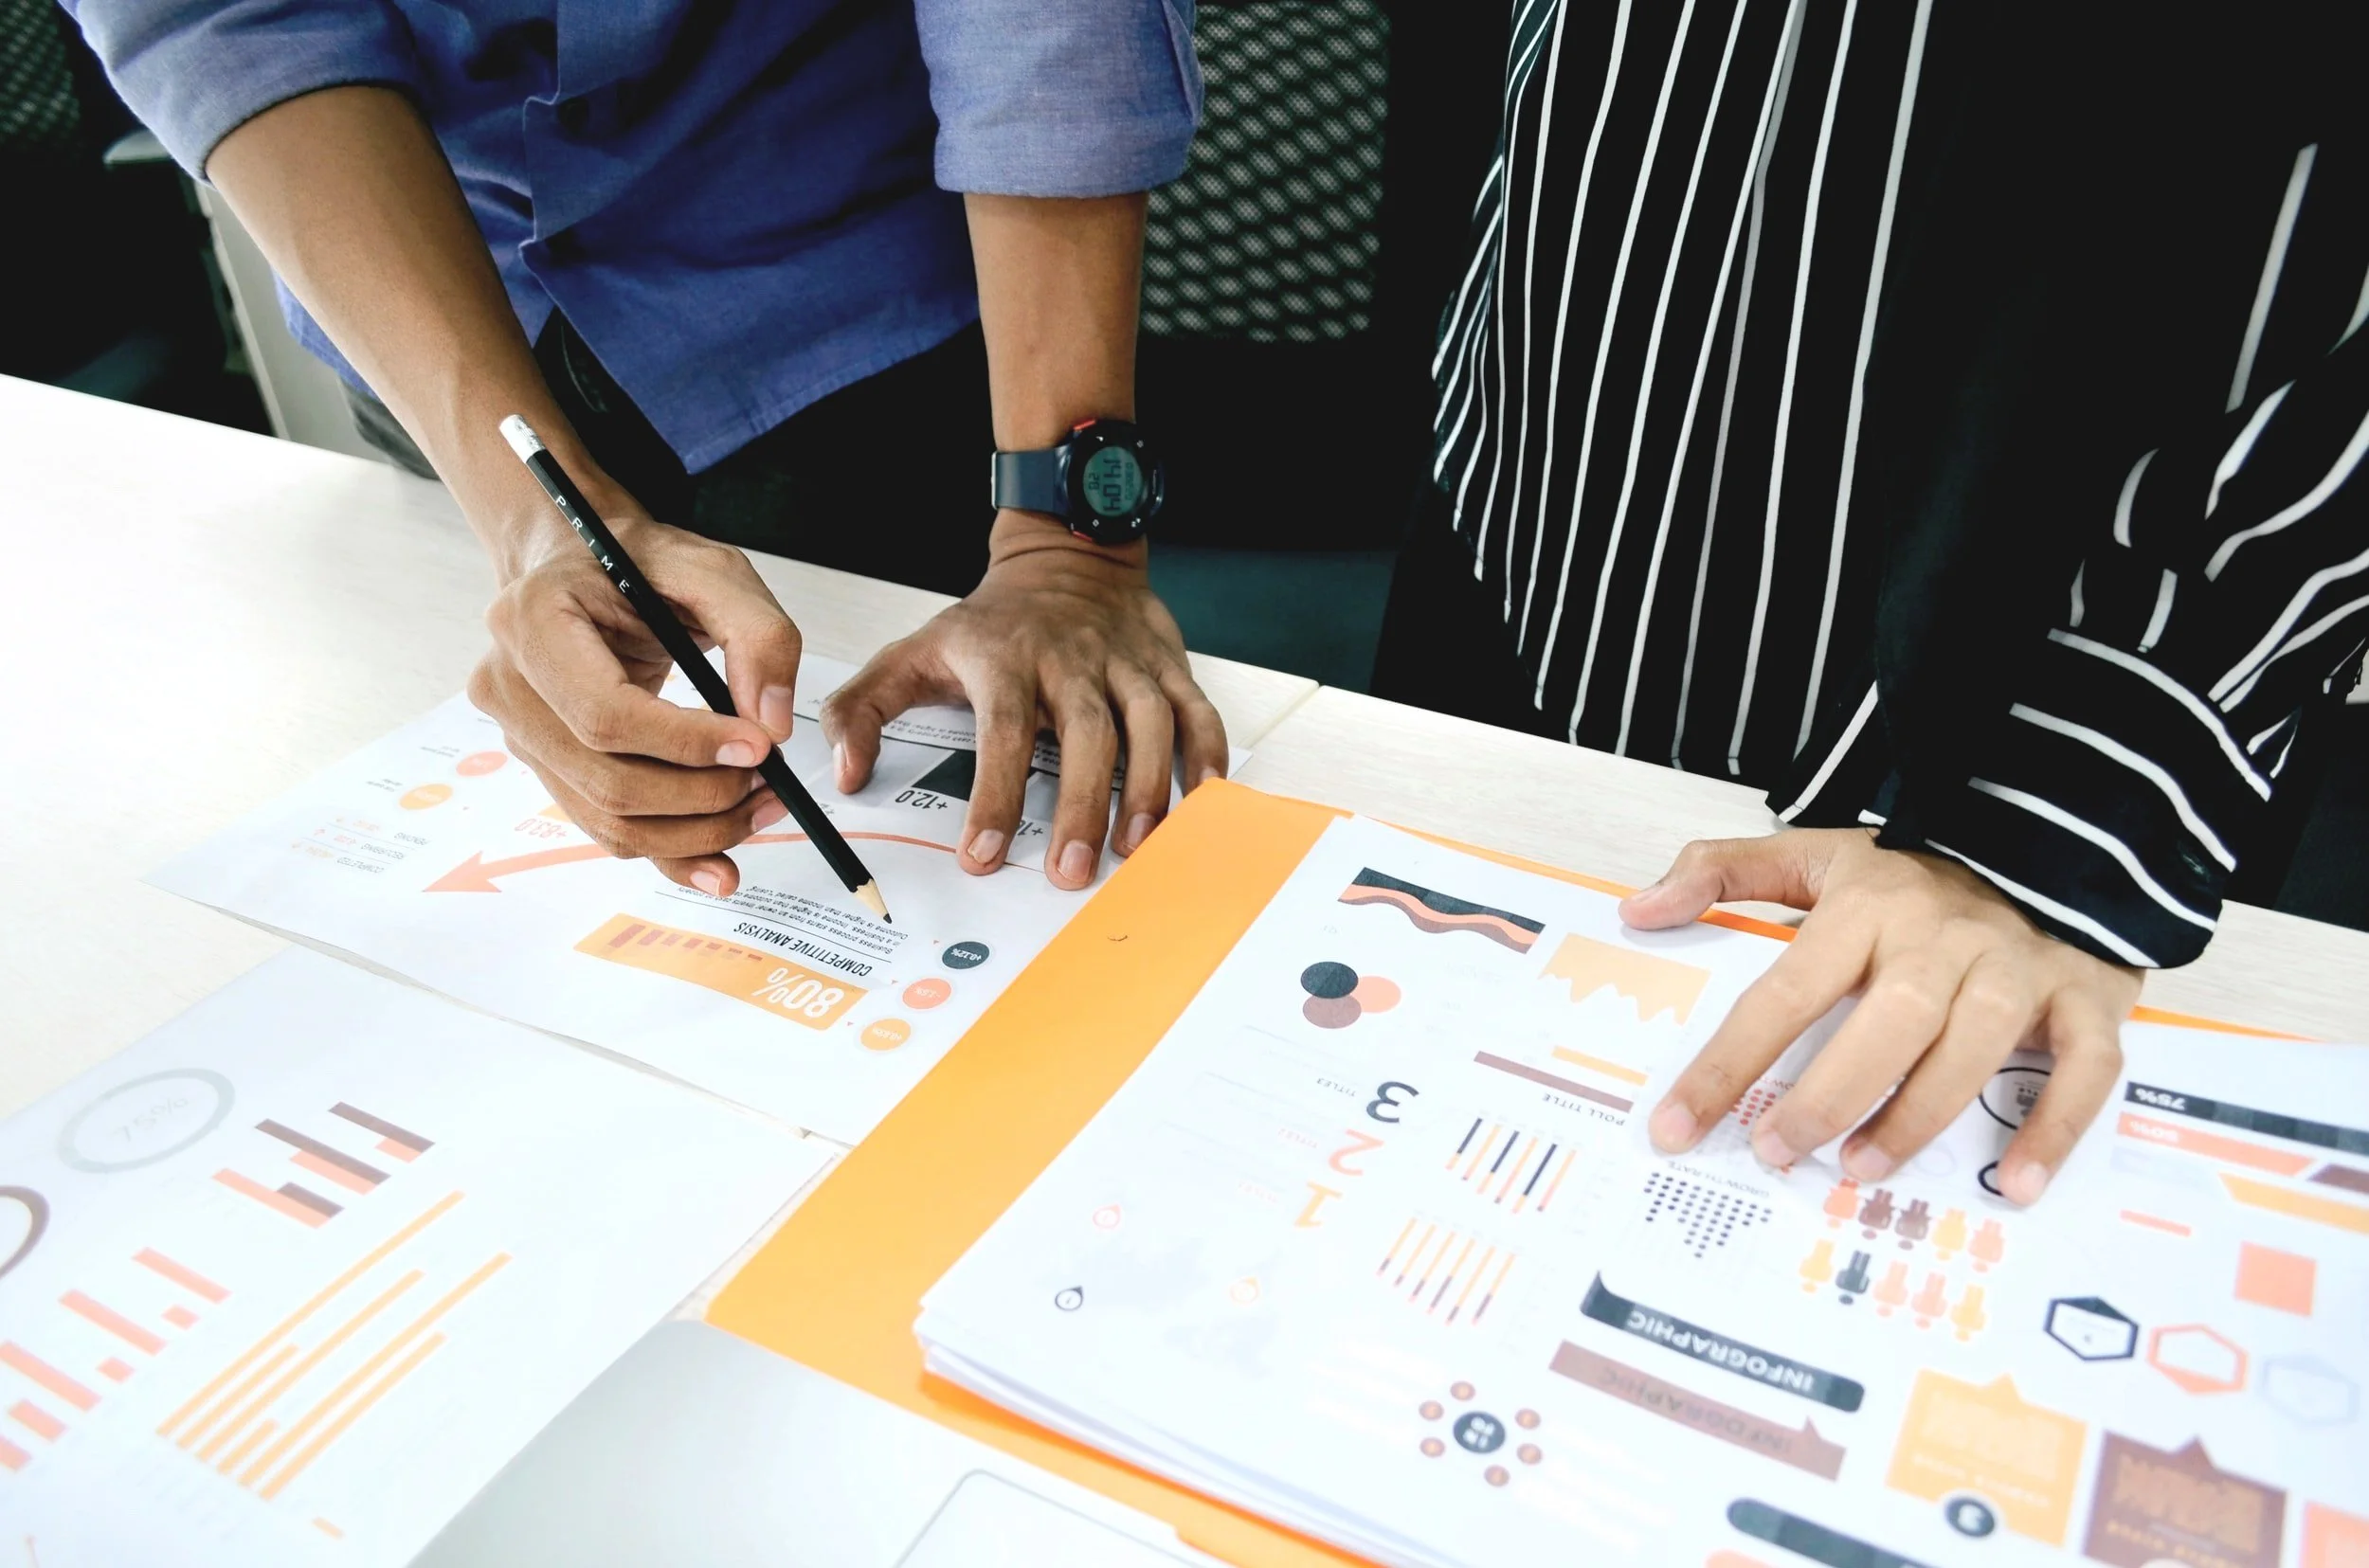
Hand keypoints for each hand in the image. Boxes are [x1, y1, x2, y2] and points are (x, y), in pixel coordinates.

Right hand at [467, 500, 804, 896]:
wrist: (586, 567)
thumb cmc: (643, 563)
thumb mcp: (714, 570)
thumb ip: (759, 635)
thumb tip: (770, 724)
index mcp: (534, 621)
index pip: (605, 713)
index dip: (685, 743)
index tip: (757, 747)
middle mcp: (509, 685)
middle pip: (608, 779)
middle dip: (702, 795)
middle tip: (770, 780)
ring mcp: (521, 735)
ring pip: (609, 818)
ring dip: (696, 831)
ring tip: (761, 806)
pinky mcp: (548, 767)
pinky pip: (607, 829)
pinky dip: (670, 852)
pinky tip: (721, 862)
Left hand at [821, 517, 1226, 890]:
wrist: (1062, 556)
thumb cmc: (989, 624)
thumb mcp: (911, 653)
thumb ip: (863, 711)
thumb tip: (846, 774)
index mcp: (1004, 657)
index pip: (1000, 730)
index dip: (994, 795)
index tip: (984, 854)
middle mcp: (1069, 657)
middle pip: (1084, 732)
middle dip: (1081, 805)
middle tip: (1071, 872)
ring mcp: (1124, 660)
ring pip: (1148, 720)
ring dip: (1147, 787)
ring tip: (1136, 847)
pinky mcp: (1166, 664)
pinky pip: (1196, 709)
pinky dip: (1206, 754)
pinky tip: (1202, 800)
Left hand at [1623, 829, 2140, 1205]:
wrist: (2051, 834)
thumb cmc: (1916, 872)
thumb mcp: (1816, 853)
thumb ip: (1724, 873)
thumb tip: (1639, 911)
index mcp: (1869, 906)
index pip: (1784, 991)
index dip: (1727, 1064)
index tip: (1675, 1126)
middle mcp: (1945, 937)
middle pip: (1889, 1020)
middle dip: (1830, 1095)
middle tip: (1778, 1152)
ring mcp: (2021, 966)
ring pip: (1976, 1045)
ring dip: (1921, 1115)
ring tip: (1861, 1170)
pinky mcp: (2089, 995)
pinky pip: (2085, 1067)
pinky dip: (2056, 1128)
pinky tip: (2016, 1183)